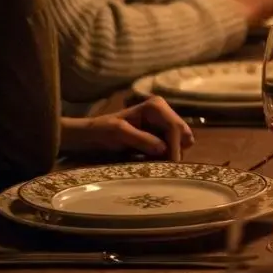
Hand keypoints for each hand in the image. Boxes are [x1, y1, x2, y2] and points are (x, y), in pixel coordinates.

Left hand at [60, 96, 193, 159]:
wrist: (89, 136)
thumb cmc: (100, 131)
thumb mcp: (118, 134)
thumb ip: (142, 139)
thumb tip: (165, 149)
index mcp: (156, 106)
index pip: (174, 127)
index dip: (175, 147)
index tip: (171, 166)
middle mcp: (163, 112)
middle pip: (183, 134)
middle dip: (176, 150)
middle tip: (163, 166)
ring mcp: (163, 124)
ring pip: (181, 142)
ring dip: (171, 154)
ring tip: (154, 163)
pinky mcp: (160, 136)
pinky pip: (172, 148)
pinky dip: (166, 156)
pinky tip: (153, 161)